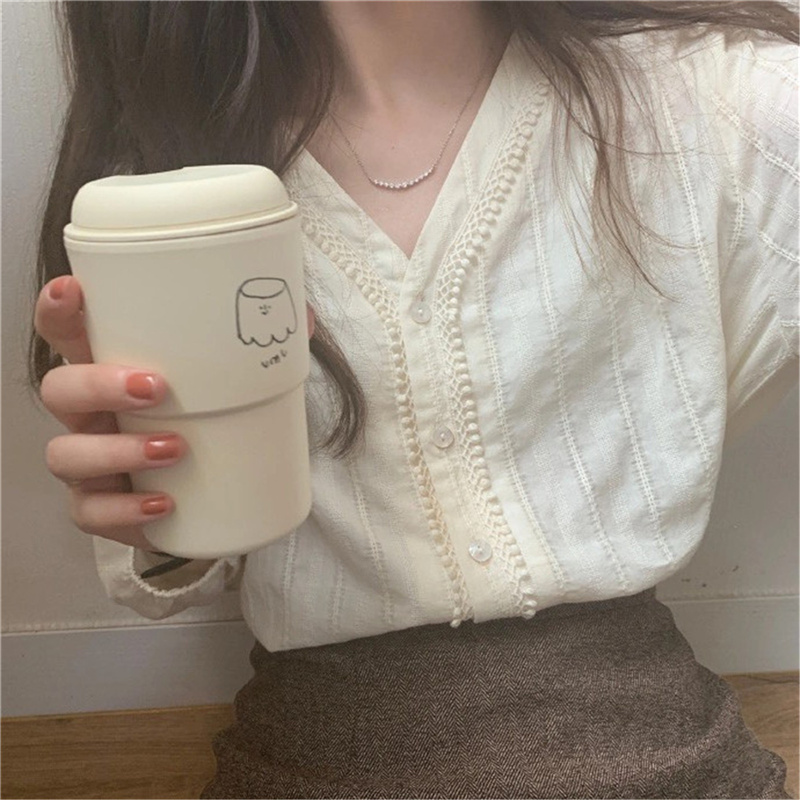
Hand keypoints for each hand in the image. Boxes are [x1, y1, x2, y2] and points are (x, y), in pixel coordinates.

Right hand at [35, 274, 315, 550]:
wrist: (218, 492)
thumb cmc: (216, 419)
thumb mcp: (238, 379)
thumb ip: (264, 342)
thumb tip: (302, 316)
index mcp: (112, 369)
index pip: (66, 331)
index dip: (58, 311)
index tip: (73, 291)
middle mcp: (90, 413)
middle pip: (59, 390)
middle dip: (97, 385)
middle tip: (156, 387)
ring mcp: (92, 462)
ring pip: (67, 456)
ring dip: (116, 451)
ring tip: (174, 449)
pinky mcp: (106, 507)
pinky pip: (92, 514)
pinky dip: (123, 510)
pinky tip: (162, 503)